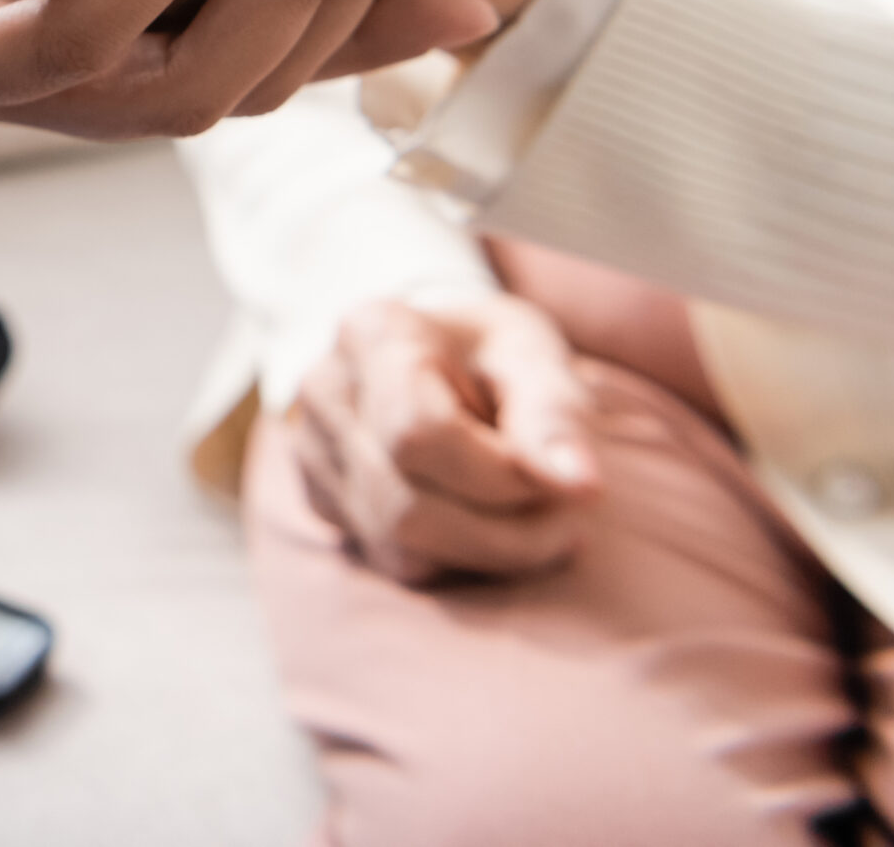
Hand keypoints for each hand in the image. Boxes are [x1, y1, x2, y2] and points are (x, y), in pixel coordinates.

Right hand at [289, 295, 599, 585]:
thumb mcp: (536, 355)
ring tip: (540, 521)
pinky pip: (395, 561)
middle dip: (509, 529)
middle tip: (569, 514)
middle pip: (408, 503)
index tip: (576, 483)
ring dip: (490, 551)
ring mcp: (310, 448)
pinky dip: (459, 559)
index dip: (503, 477)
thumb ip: (558, 415)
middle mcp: (323, 391)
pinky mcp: (320, 499)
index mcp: (372, 333)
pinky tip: (491, 524)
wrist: (438, 354)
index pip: (420, 433)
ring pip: (401, 544)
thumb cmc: (493, 353)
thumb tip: (583, 486)